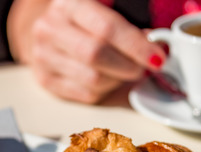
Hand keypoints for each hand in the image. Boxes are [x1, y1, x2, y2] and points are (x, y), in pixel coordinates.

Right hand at [8, 0, 165, 102]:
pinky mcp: (46, 80)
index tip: (157, 57)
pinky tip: (109, 79)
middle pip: (96, 55)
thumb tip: (155, 47)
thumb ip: (128, 26)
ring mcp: (43, 56)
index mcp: (69, 4)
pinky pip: (86, 94)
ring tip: (125, 72)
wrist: (50, 32)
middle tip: (143, 68)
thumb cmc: (85, 22)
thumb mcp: (105, 11)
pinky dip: (106, 90)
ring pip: (93, 79)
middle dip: (128, 65)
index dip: (136, 45)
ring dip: (118, 80)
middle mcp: (50, 28)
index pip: (107, 27)